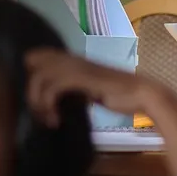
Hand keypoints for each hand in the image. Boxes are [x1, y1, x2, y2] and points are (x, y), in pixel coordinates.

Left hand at [25, 48, 176, 175]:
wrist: (146, 95)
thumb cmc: (123, 96)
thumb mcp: (93, 91)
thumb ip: (77, 89)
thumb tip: (61, 99)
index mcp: (76, 61)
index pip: (39, 54)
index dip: (30, 72)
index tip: (36, 99)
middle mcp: (74, 61)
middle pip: (34, 62)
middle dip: (30, 91)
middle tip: (40, 114)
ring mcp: (79, 69)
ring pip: (40, 76)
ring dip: (37, 101)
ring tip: (48, 119)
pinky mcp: (83, 79)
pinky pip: (53, 88)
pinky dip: (49, 106)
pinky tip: (56, 121)